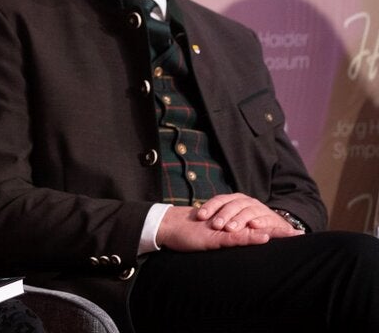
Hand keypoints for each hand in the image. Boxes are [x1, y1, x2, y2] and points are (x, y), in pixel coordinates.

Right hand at [157, 195, 302, 252]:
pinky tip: (264, 236)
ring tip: (291, 235)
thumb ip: (225, 240)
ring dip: (272, 233)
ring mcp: (224, 230)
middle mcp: (230, 227)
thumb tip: (237, 242)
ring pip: (252, 231)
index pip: (257, 230)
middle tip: (300, 235)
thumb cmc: (188, 234)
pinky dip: (251, 237)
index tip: (294, 235)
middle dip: (280, 232)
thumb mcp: (209, 240)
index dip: (275, 232)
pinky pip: (236, 237)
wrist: (169, 226)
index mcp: (231, 230)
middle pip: (260, 228)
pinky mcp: (215, 236)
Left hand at [195, 193, 304, 233]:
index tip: (199, 216)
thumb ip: (217, 217)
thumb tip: (194, 217)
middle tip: (216, 225)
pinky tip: (254, 225)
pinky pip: (266, 219)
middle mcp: (245, 201)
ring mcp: (259, 209)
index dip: (209, 207)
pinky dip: (261, 222)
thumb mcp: (229, 218)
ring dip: (239, 220)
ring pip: (248, 211)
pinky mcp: (271, 218)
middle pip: (233, 205)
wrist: (270, 224)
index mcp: (233, 199)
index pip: (219, 200)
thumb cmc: (243, 222)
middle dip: (224, 215)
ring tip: (231, 228)